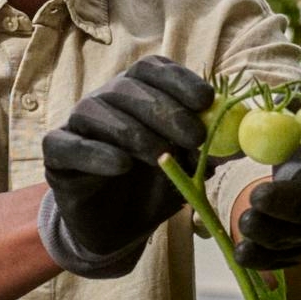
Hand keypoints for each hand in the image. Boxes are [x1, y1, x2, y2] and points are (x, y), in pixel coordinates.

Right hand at [37, 56, 213, 278]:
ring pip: (98, 111)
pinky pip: (69, 145)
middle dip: (166, 110)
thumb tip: (243, 137)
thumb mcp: (189, 169)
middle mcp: (105, 100)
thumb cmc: (153, 188)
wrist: (117, 230)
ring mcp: (77, 125)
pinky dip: (96, 153)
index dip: (180, 80)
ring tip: (161, 159)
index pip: (154, 69)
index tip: (207, 101)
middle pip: (129, 87)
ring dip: (135, 132)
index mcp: (138, 93)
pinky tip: (122, 166)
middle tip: (194, 137)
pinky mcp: (56, 154)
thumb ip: (210, 150)